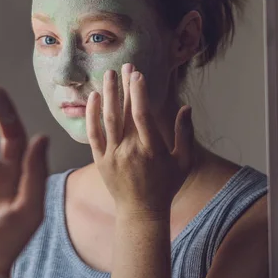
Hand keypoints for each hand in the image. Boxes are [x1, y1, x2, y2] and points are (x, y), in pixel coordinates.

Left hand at [85, 64, 193, 218]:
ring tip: (108, 74)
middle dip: (125, 86)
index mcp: (152, 150)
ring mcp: (113, 155)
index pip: (143, 115)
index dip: (139, 92)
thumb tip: (186, 108)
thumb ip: (185, 134)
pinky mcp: (100, 160)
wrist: (141, 211)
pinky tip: (93, 98)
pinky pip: (94, 134)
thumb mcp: (183, 161)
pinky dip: (92, 115)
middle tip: (125, 65)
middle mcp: (131, 151)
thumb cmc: (165, 185)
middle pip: (125, 112)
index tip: (138, 74)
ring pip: (108, 119)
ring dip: (108, 94)